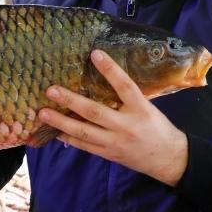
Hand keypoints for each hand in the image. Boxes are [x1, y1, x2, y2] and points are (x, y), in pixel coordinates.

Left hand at [37, 50, 188, 186]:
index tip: (95, 53)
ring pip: (84, 131)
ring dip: (61, 122)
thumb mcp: (147, 108)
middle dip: (71, 101)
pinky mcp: (109, 154)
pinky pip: (85, 145)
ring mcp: (115, 142)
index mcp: (141, 109)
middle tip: (51, 90)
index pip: (124, 85)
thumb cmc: (157, 128)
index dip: (110, 69)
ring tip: (43, 113)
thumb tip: (101, 79)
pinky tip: (54, 130)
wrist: (169, 158)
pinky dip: (68, 137)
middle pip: (95, 112)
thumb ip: (127, 98)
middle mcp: (127, 126)